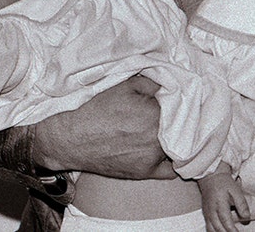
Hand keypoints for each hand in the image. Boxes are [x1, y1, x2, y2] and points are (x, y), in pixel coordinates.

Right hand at [31, 75, 174, 178]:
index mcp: (157, 115)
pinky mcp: (145, 173)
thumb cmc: (96, 108)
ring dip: (179, 138)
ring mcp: (152, 159)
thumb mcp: (127, 84)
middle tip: (174, 111)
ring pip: (180, 147)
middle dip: (181, 118)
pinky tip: (172, 150)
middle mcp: (158, 139)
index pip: (185, 106)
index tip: (180, 96)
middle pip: (185, 127)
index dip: (183, 99)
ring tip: (169, 128)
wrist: (70, 138)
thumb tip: (175, 84)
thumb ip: (156, 82)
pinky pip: (172, 170)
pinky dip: (175, 160)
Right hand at [198, 162, 250, 231]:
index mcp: (219, 204)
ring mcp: (207, 214)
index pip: (226, 222)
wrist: (211, 177)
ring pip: (211, 230)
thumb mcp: (236, 191)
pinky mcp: (205, 215)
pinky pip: (208, 227)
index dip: (232, 230)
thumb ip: (242, 205)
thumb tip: (246, 218)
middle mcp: (211, 211)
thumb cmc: (224, 183)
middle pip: (218, 228)